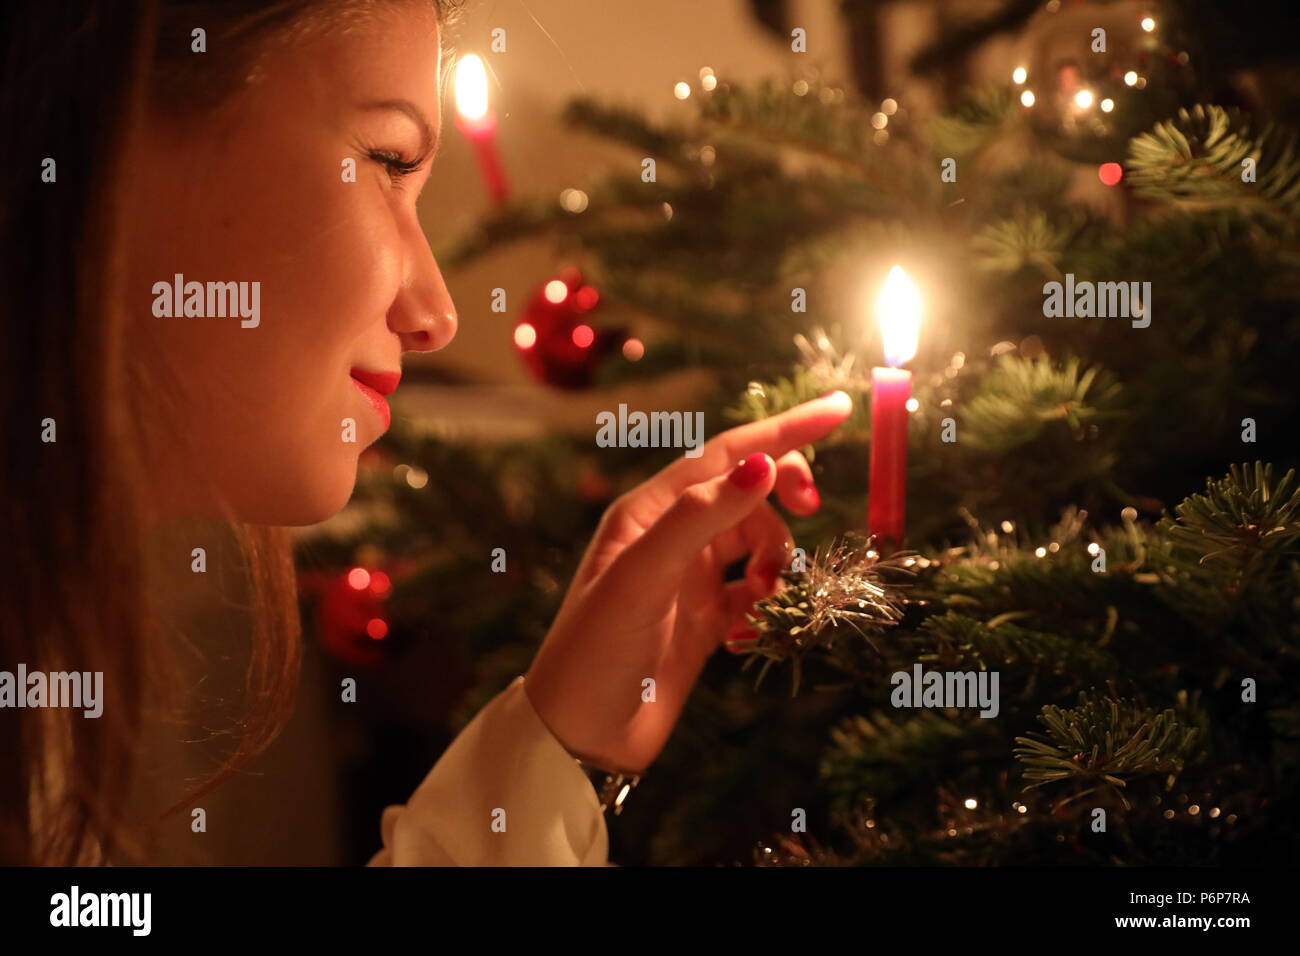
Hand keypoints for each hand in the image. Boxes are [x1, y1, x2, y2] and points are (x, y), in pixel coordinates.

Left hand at [524, 391, 853, 772]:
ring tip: (762, 600)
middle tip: (812, 508)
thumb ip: (701, 517)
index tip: (839, 408)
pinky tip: (746, 635)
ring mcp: (689, 577)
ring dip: (775, 565)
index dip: (784, 429)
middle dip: (784, 499)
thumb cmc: (597, 649)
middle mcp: (670, 535)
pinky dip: (765, 607)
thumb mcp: (644, 576)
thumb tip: (763, 465)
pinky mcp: (705, 618)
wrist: (582, 735)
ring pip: (759, 544)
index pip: (727, 453)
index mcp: (649, 510)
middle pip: (749, 493)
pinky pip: (756, 593)